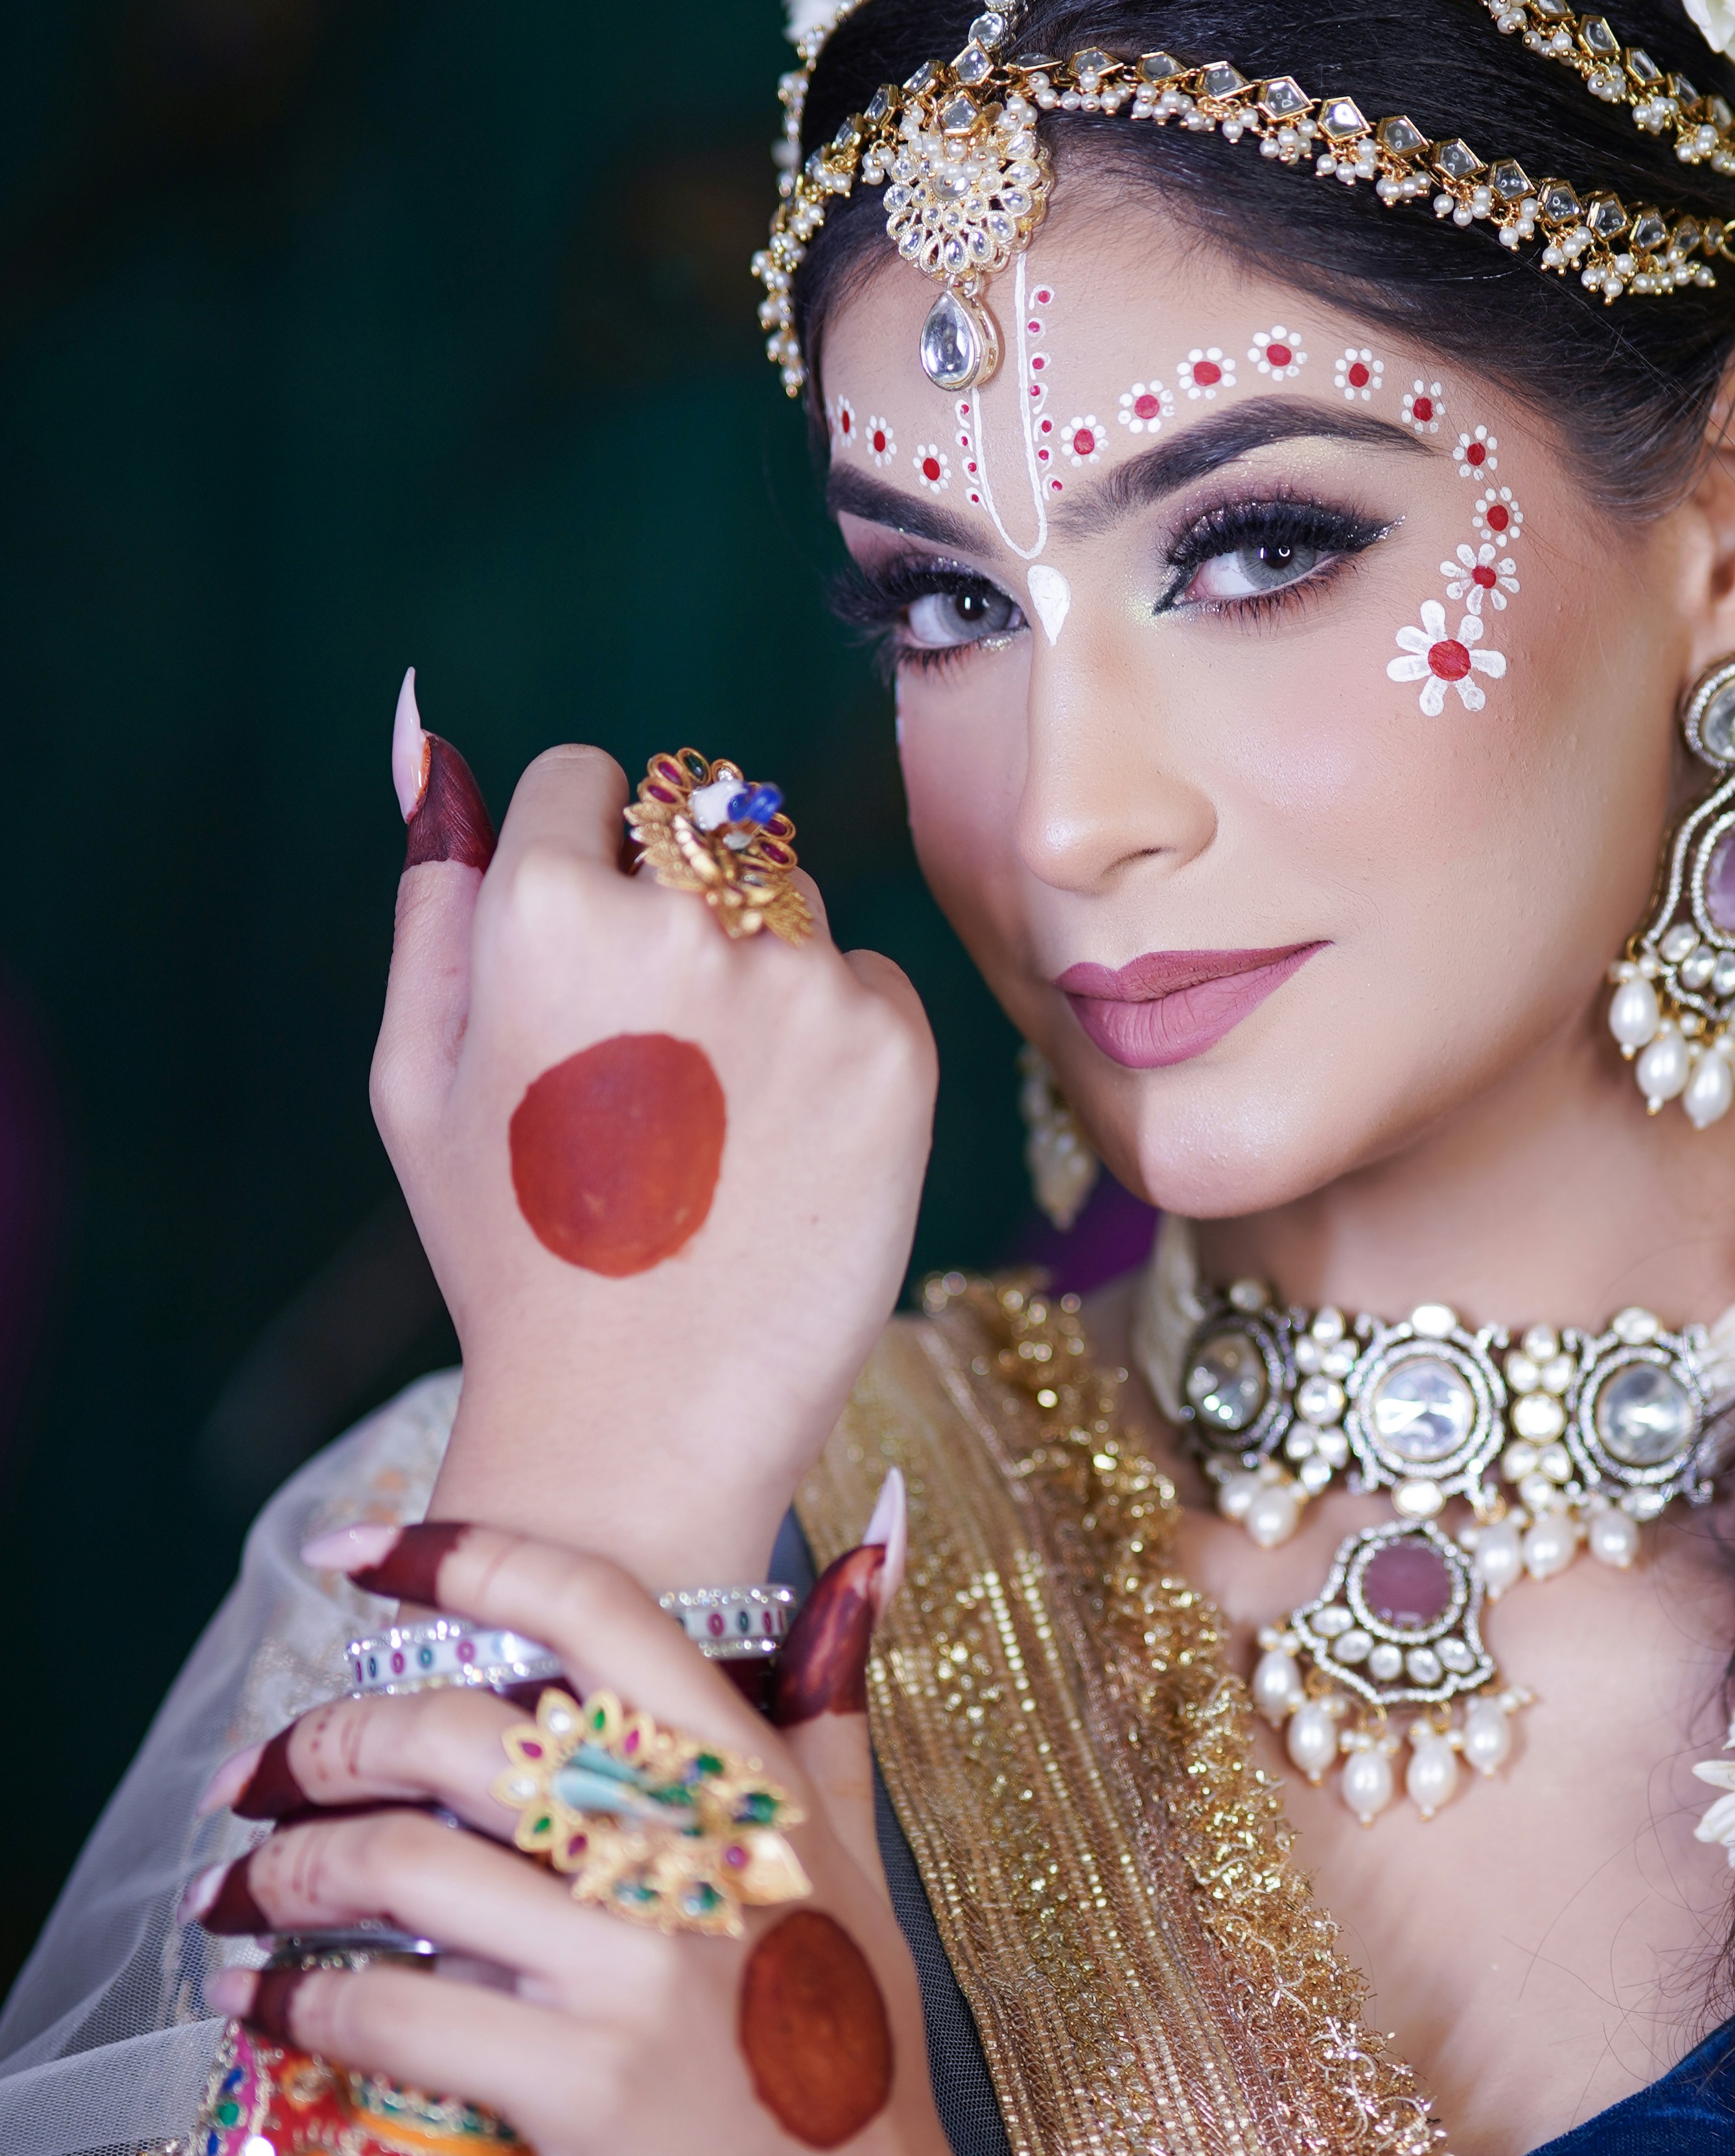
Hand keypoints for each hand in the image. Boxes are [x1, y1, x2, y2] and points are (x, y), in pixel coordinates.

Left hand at [194, 1523, 1152, 2155]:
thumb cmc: (855, 2090)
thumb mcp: (859, 1881)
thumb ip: (831, 1720)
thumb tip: (865, 1552)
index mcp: (763, 1794)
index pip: (599, 1611)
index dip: (461, 1560)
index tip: (352, 1553)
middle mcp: (703, 1859)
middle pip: (465, 1728)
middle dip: (328, 1738)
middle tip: (264, 1775)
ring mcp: (646, 1972)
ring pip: (406, 1865)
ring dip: (285, 1874)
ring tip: (235, 1893)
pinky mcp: (588, 2091)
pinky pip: (393, 2013)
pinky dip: (299, 2006)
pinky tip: (263, 2009)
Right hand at [374, 721, 937, 1582]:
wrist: (639, 1418)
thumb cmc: (507, 1250)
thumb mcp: (416, 1071)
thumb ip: (431, 892)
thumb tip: (431, 737)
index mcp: (549, 904)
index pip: (593, 780)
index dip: (582, 874)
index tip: (583, 977)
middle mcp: (686, 918)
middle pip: (702, 826)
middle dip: (677, 910)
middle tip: (648, 1066)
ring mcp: (804, 981)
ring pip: (792, 899)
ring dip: (759, 971)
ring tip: (712, 1115)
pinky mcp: (896, 1047)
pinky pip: (870, 981)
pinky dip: (835, 1042)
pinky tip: (782, 1144)